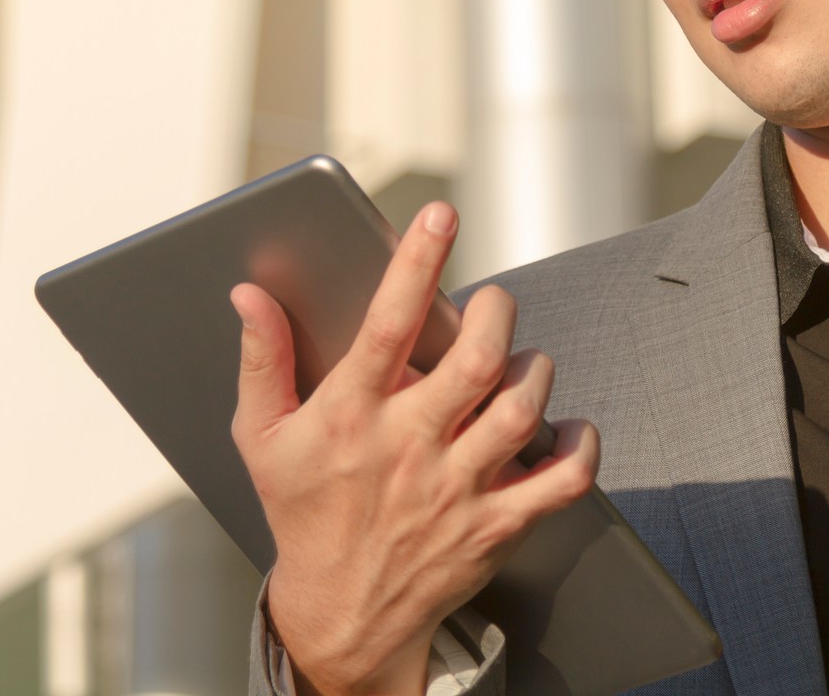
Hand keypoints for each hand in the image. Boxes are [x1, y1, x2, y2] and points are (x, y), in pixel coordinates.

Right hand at [229, 201, 599, 695]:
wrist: (342, 616)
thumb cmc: (302, 512)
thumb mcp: (262, 438)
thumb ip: (262, 360)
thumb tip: (249, 295)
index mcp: (351, 415)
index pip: (389, 323)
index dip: (417, 261)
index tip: (440, 214)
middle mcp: (408, 447)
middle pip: (475, 361)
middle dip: (495, 312)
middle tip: (491, 303)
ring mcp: (456, 488)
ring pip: (520, 410)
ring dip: (533, 370)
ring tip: (521, 360)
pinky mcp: (495, 525)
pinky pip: (560, 482)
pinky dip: (579, 447)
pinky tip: (569, 426)